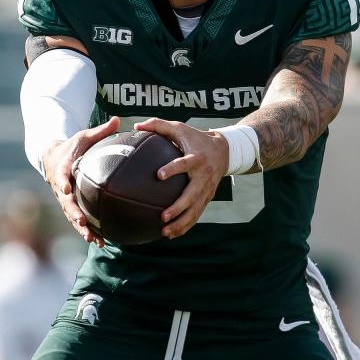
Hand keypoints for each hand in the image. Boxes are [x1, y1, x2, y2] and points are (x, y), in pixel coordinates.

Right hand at [43, 116, 120, 247]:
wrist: (52, 158)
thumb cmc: (72, 146)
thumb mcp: (83, 136)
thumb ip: (100, 131)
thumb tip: (118, 120)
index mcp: (62, 169)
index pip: (60, 176)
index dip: (62, 183)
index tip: (67, 189)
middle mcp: (61, 187)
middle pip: (65, 203)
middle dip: (73, 213)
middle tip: (82, 222)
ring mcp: (64, 199)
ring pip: (71, 216)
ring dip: (81, 228)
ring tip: (94, 239)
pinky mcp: (70, 206)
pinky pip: (78, 220)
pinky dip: (87, 230)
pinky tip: (101, 242)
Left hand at [134, 118, 228, 238]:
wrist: (224, 150)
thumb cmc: (195, 137)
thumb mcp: (179, 128)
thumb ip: (158, 125)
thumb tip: (135, 125)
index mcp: (196, 158)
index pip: (184, 164)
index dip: (173, 169)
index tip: (158, 175)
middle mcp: (203, 176)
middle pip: (192, 195)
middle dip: (178, 207)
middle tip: (163, 216)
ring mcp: (207, 189)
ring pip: (195, 210)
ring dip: (181, 223)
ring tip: (164, 232)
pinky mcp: (208, 198)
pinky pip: (197, 215)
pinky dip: (186, 226)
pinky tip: (171, 234)